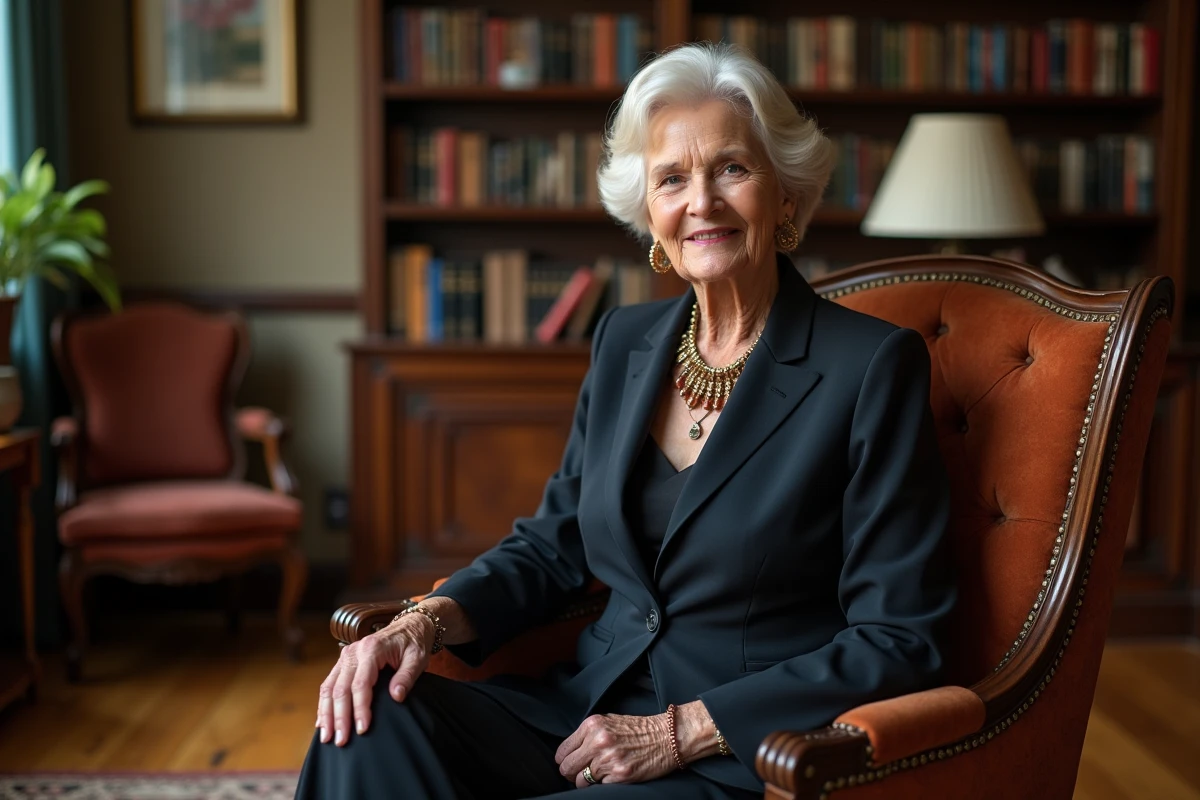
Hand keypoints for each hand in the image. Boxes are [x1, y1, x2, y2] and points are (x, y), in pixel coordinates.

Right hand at [315, 612, 433, 746]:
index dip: (360, 708)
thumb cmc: (414, 643)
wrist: (409, 626)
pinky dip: (324, 705)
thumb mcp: (418, 658)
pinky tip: (322, 722)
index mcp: (372, 649)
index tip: (363, 729)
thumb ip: (407, 677)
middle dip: (339, 717)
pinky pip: (328, 684)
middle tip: (341, 741)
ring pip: (329, 688)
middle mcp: (354, 652)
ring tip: (327, 738)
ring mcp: (345, 657)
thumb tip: (396, 697)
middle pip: (341, 688)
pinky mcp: (343, 663)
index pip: (361, 684)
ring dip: (326, 714)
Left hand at [554, 713, 675, 786]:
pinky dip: (605, 784)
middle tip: (583, 773)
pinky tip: (616, 774)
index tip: (572, 764)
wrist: (667, 736)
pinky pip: (600, 787)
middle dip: (573, 773)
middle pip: (567, 768)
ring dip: (589, 781)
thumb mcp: (609, 722)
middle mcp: (598, 741)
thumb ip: (588, 735)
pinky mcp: (620, 775)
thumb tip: (569, 753)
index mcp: (592, 725)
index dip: (566, 761)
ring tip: (603, 773)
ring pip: (581, 781)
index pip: (563, 752)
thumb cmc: (639, 730)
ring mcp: (608, 759)